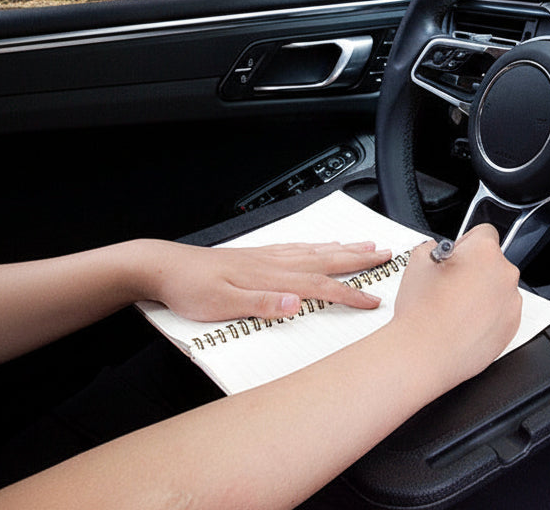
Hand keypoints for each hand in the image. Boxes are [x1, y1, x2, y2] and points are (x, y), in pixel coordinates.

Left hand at [134, 239, 394, 320]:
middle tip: (386, 253)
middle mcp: (273, 263)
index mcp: (270, 278)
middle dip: (358, 259)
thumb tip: (297, 304)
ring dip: (342, 248)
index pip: (320, 287)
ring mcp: (265, 257)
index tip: (374, 300)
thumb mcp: (222, 306)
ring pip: (314, 251)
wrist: (163, 267)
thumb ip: (261, 305)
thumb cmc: (189, 290)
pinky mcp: (255, 255)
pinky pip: (296, 247)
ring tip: (365, 244)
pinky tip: (320, 245)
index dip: (350, 294)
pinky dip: (316, 245)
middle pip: (325, 260)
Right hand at [391, 224, 522, 386]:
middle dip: (474, 269)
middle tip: (450, 286)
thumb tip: (437, 250)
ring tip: (455, 309)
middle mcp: (504, 274)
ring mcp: (511, 302)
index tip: (456, 256)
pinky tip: (464, 324)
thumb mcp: (416, 262)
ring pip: (497, 288)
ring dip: (482, 293)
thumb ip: (432, 247)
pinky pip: (502, 313)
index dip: (465, 243)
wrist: (424, 354)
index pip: (484, 232)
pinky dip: (488, 316)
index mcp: (484, 252)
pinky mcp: (512, 327)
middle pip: (492, 262)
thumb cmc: (422, 311)